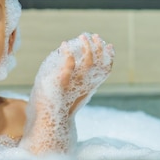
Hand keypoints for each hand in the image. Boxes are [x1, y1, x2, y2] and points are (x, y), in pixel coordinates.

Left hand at [21, 33, 113, 153]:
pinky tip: (64, 45)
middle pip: (98, 64)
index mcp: (87, 88)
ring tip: (82, 36)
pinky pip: (68, 66)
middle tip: (95, 36)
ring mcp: (74, 84)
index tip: (110, 45)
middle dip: (99, 48)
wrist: (48, 123)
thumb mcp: (70, 95)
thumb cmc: (56, 108)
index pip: (105, 71)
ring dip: (86, 47)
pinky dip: (67, 54)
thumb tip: (75, 71)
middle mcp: (84, 86)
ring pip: (87, 63)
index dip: (110, 58)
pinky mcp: (62, 83)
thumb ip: (76, 84)